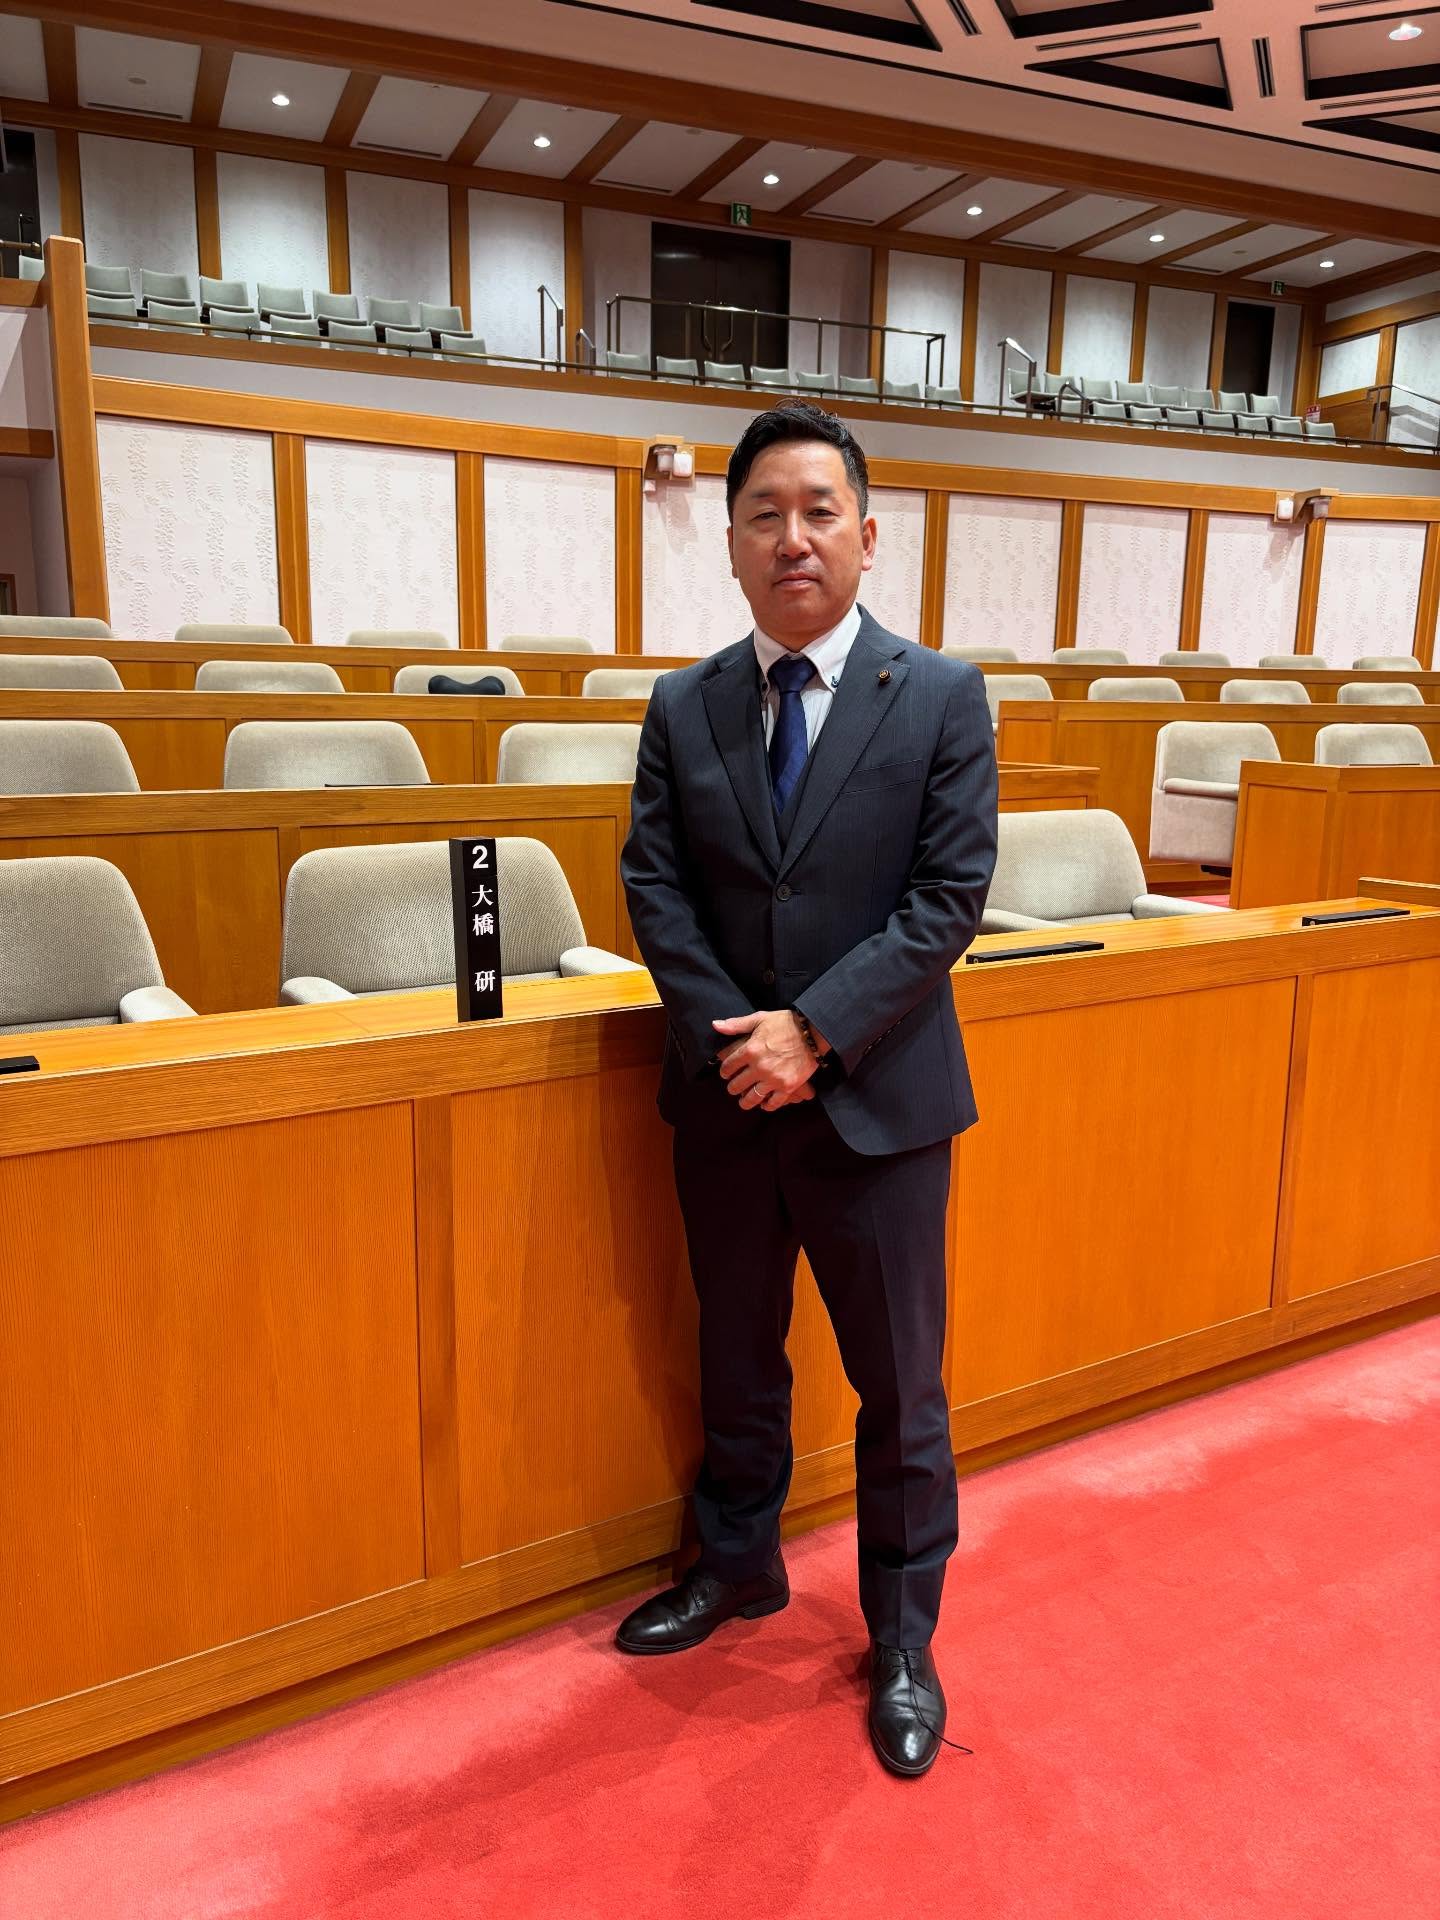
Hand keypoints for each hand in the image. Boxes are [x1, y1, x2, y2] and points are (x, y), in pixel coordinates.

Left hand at [712, 1009, 826, 1112]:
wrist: (813, 1032)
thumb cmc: (786, 1023)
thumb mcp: (760, 1019)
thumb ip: (737, 1024)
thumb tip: (715, 1025)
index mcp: (750, 1050)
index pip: (728, 1066)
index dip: (724, 1071)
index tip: (725, 1073)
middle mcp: (759, 1067)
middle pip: (737, 1085)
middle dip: (732, 1087)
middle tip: (733, 1087)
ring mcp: (773, 1079)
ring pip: (752, 1098)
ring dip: (745, 1101)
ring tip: (743, 1101)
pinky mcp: (787, 1087)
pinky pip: (772, 1103)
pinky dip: (766, 1105)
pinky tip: (763, 1104)